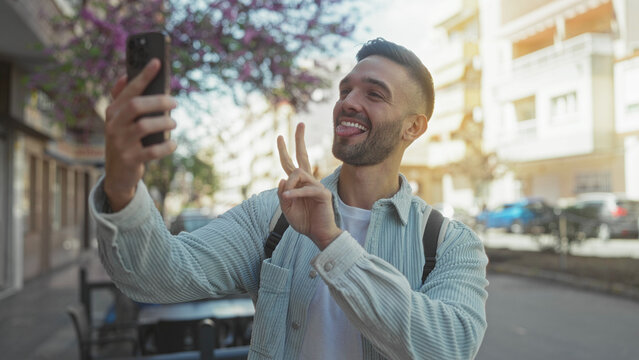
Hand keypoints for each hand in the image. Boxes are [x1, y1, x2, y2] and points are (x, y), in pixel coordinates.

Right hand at [103, 59, 177, 210]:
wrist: (117, 174)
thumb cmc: (125, 140)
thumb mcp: (120, 120)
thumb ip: (122, 99)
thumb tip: (125, 75)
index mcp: (113, 111)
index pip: (129, 89)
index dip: (143, 75)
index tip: (157, 62)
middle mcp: (113, 125)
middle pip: (136, 105)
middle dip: (158, 101)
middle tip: (174, 101)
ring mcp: (120, 143)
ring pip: (145, 126)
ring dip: (164, 122)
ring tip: (173, 122)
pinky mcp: (130, 159)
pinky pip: (153, 151)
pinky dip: (167, 146)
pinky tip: (173, 143)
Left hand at [277, 123, 341, 249]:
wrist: (319, 235)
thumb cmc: (305, 222)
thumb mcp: (287, 209)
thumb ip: (282, 195)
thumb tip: (281, 179)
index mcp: (299, 184)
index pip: (291, 163)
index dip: (284, 150)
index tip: (279, 136)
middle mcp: (309, 181)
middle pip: (303, 156)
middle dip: (300, 140)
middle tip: (300, 124)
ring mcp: (317, 185)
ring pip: (298, 174)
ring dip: (289, 185)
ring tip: (287, 199)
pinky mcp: (323, 193)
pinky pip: (306, 189)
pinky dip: (296, 193)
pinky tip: (288, 198)